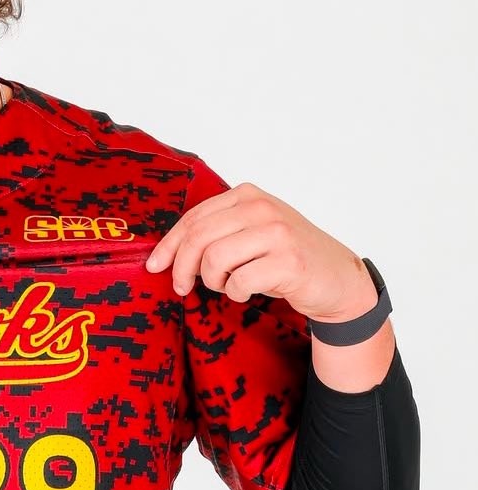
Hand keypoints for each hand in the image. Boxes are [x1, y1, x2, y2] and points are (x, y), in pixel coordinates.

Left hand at [144, 182, 376, 320]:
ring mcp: (277, 233)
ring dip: (213, 281)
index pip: (193, 218)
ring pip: (214, 260)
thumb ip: (215, 232)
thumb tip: (165, 253)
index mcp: (247, 196)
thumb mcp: (249, 234)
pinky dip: (236, 293)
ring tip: (228, 285)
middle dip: (181, 268)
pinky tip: (248, 290)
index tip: (154, 266)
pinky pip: (239, 282)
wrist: (336, 278)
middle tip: (182, 287)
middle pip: (197, 238)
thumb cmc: (285, 258)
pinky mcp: (289, 261)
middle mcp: (261, 208)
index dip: (168, 245)